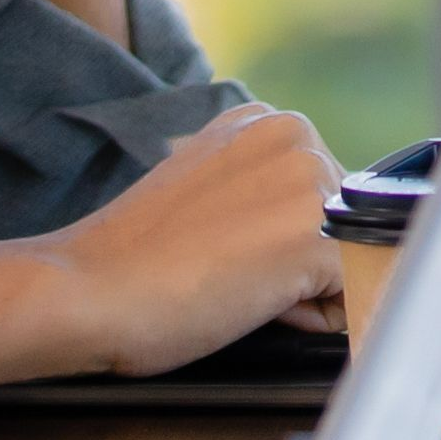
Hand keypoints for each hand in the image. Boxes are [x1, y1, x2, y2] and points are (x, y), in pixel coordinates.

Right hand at [10, 102, 349, 375]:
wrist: (89, 291)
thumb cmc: (135, 260)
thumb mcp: (210, 192)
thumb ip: (260, 191)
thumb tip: (310, 229)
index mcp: (265, 121)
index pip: (320, 197)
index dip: (279, 241)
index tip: (223, 248)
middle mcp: (296, 136)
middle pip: (344, 226)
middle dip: (301, 263)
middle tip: (227, 270)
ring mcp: (312, 184)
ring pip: (352, 260)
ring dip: (307, 290)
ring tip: (237, 285)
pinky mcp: (320, 239)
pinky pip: (351, 296)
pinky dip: (311, 318)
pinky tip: (253, 305)